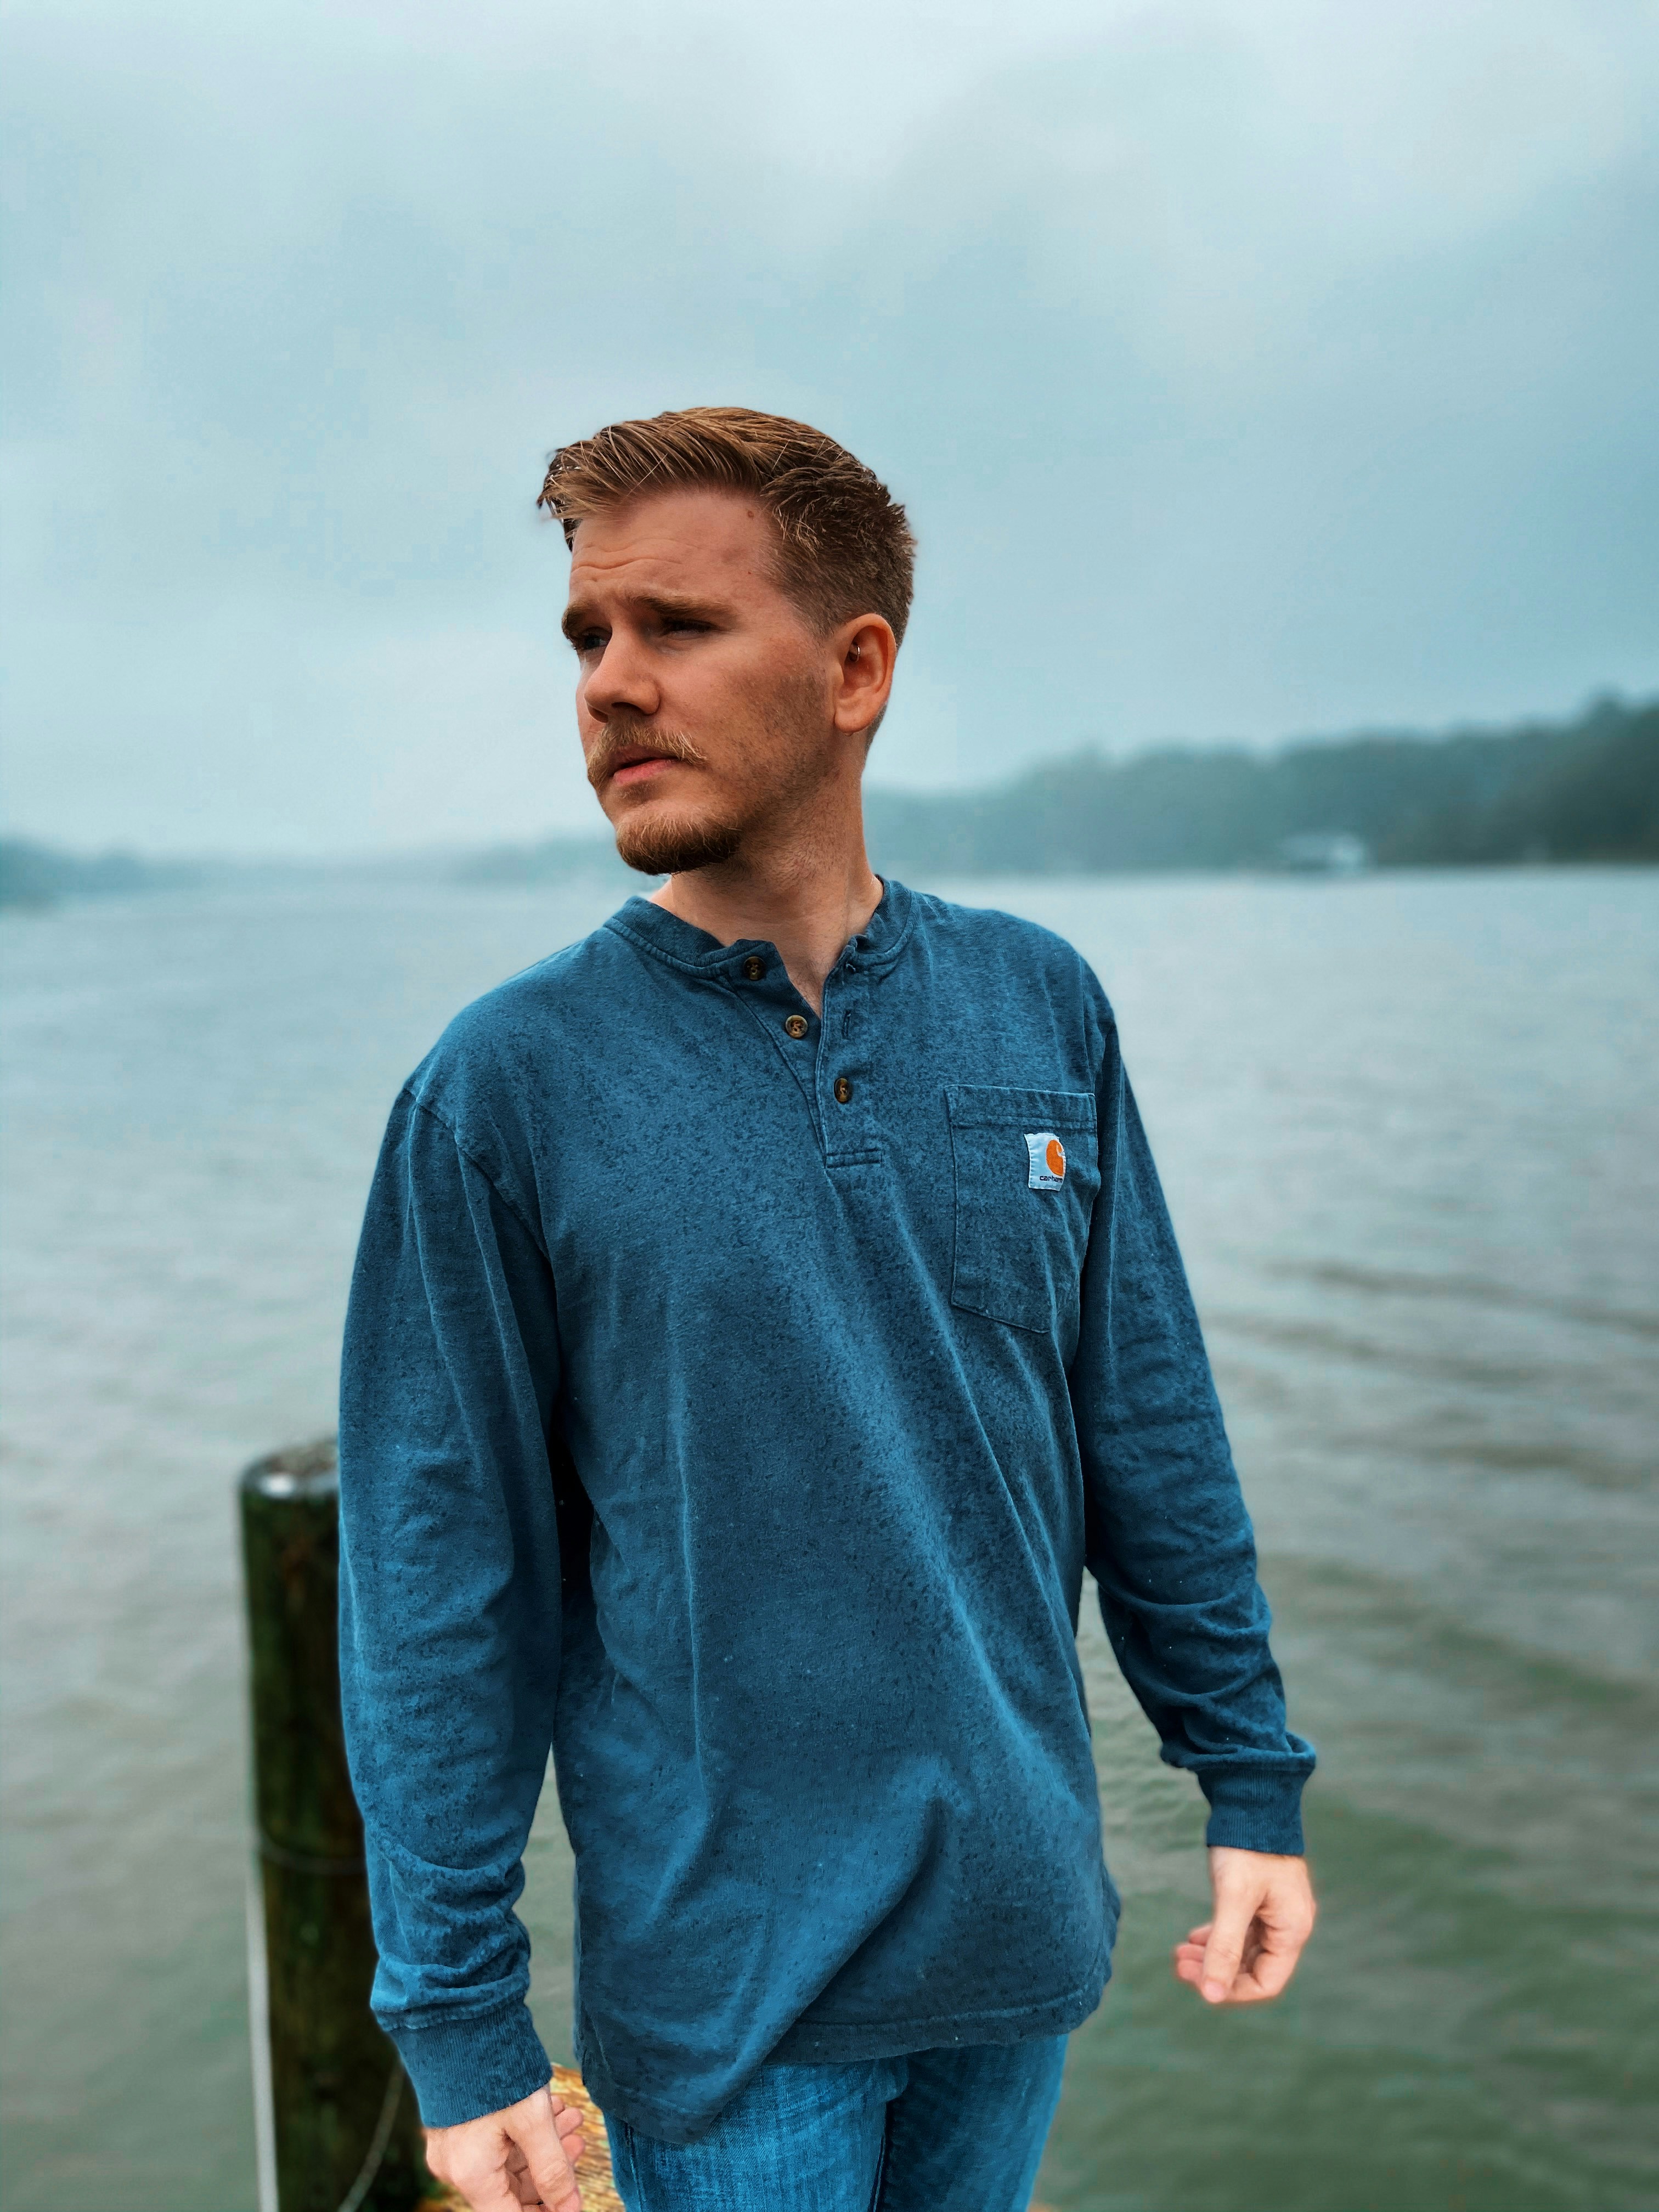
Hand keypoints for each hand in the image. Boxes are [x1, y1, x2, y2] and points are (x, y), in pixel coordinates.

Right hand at [423, 2081, 584, 2211]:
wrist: (456, 2016)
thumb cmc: (493, 2067)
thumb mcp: (533, 2119)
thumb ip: (553, 2169)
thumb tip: (571, 2208)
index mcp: (471, 2174)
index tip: (569, 2203)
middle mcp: (457, 2166)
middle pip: (510, 2189)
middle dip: (549, 2170)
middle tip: (579, 2142)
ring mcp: (454, 2145)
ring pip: (506, 2161)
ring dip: (542, 2145)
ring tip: (571, 2118)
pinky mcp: (457, 2123)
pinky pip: (494, 2142)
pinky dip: (524, 2132)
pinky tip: (550, 2108)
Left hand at [1173, 1845, 1315, 2005]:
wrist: (1251, 1799)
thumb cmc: (1247, 1847)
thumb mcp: (1234, 1898)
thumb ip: (1224, 1947)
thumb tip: (1210, 1995)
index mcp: (1292, 1930)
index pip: (1265, 1983)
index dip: (1231, 1990)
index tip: (1197, 1981)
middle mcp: (1287, 1925)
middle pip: (1252, 1968)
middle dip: (1215, 1971)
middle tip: (1179, 1965)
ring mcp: (1274, 1911)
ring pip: (1243, 1950)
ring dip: (1212, 1955)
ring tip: (1179, 1953)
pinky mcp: (1259, 1897)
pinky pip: (1240, 1930)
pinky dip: (1217, 1937)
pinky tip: (1193, 1937)